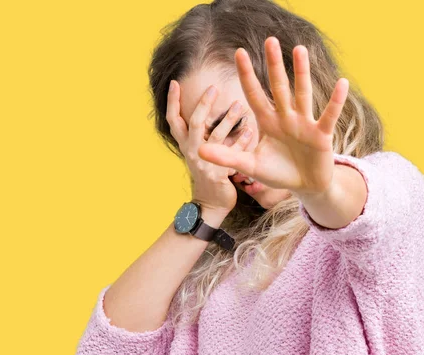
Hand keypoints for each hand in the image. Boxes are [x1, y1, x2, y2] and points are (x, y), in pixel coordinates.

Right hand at [167, 80, 254, 213]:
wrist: (211, 202)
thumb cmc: (207, 171)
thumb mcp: (198, 150)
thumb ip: (199, 132)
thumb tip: (202, 106)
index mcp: (185, 145)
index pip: (173, 120)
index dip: (172, 102)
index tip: (175, 83)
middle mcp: (192, 152)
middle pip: (194, 124)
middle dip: (203, 104)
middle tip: (214, 87)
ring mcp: (205, 163)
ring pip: (216, 137)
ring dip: (229, 120)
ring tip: (240, 105)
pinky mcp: (219, 173)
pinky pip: (234, 154)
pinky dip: (243, 141)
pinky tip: (251, 131)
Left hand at [197, 36, 349, 195]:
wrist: (304, 186)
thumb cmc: (277, 172)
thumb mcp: (249, 166)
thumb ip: (227, 157)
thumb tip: (199, 151)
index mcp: (267, 122)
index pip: (254, 94)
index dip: (246, 75)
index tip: (239, 53)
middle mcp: (285, 117)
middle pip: (278, 87)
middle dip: (273, 65)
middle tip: (270, 40)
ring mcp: (304, 123)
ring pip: (302, 94)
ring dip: (301, 73)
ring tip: (300, 50)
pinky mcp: (321, 135)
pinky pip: (329, 116)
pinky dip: (335, 101)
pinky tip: (342, 83)